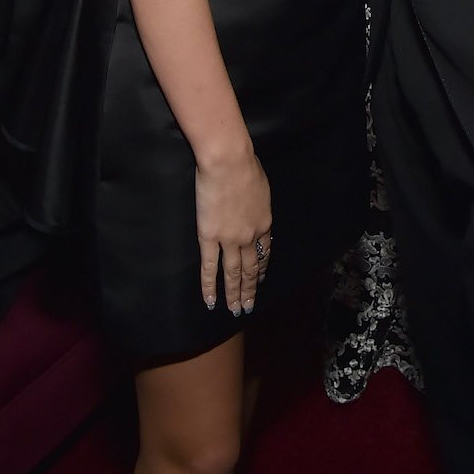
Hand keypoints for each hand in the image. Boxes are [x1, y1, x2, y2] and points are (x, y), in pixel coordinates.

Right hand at [195, 147, 271, 316]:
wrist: (228, 162)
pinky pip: (209, 267)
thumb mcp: (262, 187)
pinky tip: (211, 301)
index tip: (259, 280)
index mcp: (264, 222)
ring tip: (234, 311)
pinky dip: (210, 286)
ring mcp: (229, 239)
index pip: (264, 252)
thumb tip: (254, 207)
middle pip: (250, 268)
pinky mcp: (208, 237)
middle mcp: (250, 236)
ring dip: (234, 294)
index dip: (261, 268)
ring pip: (232, 274)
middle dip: (249, 289)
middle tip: (248, 307)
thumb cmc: (245, 165)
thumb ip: (258, 203)